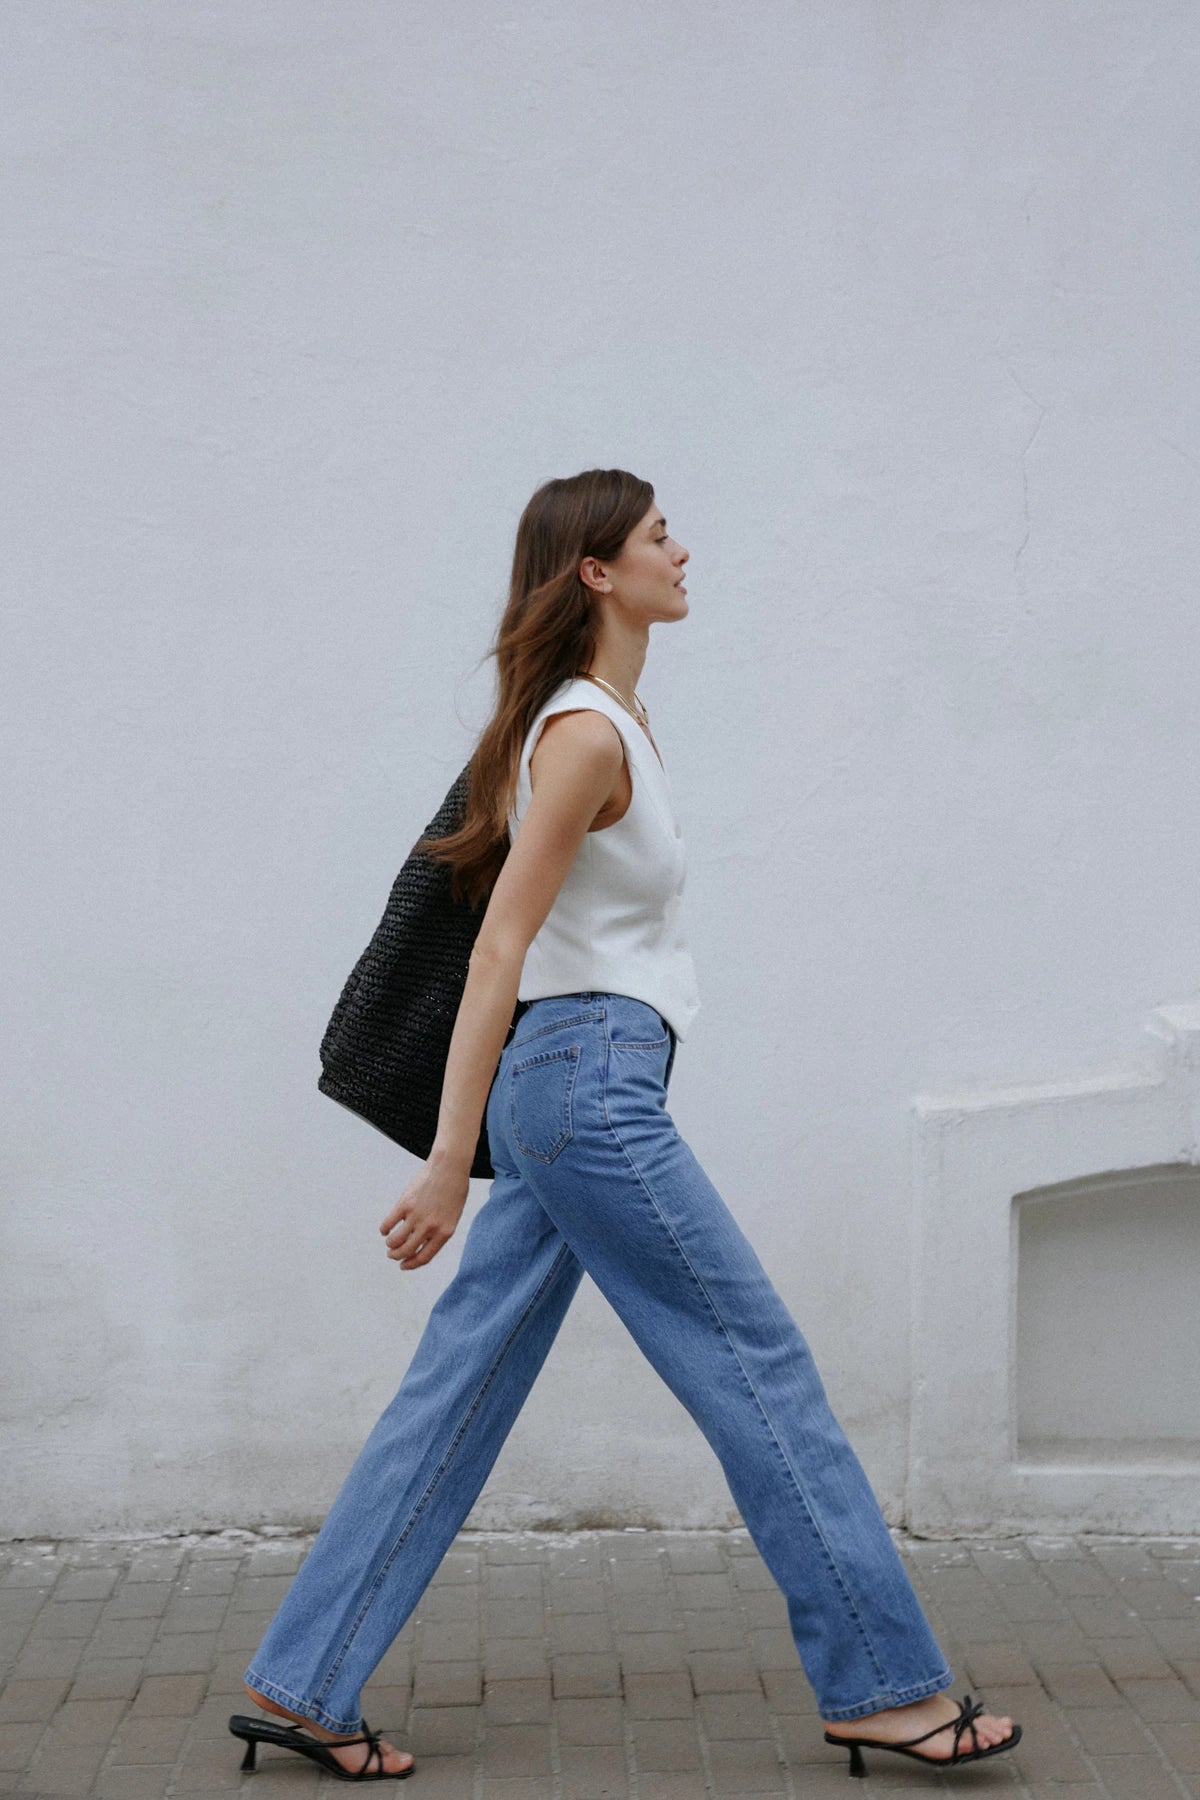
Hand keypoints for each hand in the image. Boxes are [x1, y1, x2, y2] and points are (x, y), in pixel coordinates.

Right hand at [379, 1154, 469, 1269]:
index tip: (403, 1266)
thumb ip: (438, 1231)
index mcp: (444, 1232)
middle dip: (397, 1256)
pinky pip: (389, 1223)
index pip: (424, 1257)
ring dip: (390, 1244)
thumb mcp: (452, 1216)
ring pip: (396, 1240)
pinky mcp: (405, 1203)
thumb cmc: (454, 1190)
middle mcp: (430, 1227)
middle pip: (407, 1251)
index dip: (411, 1264)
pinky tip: (384, 1230)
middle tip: (392, 1255)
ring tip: (389, 1243)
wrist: (450, 1167)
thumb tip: (419, 1242)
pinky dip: (384, 1229)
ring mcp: (416, 1216)